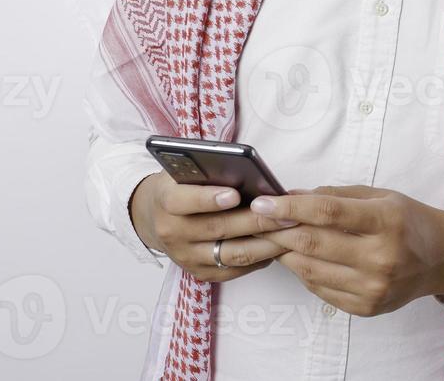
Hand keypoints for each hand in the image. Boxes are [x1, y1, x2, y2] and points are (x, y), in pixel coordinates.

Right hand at [130, 172, 299, 282]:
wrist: (153, 217)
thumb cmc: (179, 186)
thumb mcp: (184, 171)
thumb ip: (207, 172)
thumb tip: (247, 172)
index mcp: (166, 202)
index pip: (184, 201)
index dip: (209, 199)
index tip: (234, 194)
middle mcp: (173, 233)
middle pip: (217, 229)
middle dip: (255, 221)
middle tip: (285, 214)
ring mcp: (186, 257)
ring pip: (230, 254)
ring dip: (264, 244)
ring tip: (289, 231)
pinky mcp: (199, 273)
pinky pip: (233, 270)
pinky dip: (258, 259)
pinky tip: (276, 246)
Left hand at [250, 185, 443, 316]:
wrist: (442, 259)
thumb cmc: (408, 220)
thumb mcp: (379, 196)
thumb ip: (334, 195)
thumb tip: (289, 196)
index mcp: (386, 221)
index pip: (326, 212)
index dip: (289, 207)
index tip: (262, 203)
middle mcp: (381, 258)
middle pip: (313, 243)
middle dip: (278, 230)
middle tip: (257, 220)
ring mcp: (373, 288)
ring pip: (310, 270)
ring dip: (285, 252)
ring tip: (274, 237)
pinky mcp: (366, 308)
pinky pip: (320, 289)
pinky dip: (303, 271)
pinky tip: (299, 256)